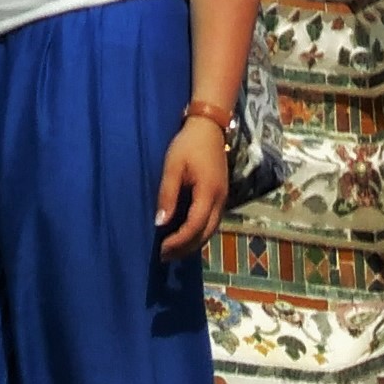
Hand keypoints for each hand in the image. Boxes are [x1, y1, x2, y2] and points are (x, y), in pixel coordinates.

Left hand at [154, 115, 229, 258]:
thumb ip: (168, 195)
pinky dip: (199, 233)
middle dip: (186, 248)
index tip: (162, 248)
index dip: (179, 241)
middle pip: (205, 233)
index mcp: (208, 192)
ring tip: (173, 250)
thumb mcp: (173, 167)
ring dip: (193, 243)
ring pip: (211, 230)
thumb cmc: (188, 145)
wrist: (209, 127)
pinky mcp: (221, 195)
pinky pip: (212, 222)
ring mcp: (223, 198)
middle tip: (165, 256)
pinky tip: (186, 234)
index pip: (195, 226)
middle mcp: (220, 199)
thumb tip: (160, 223)